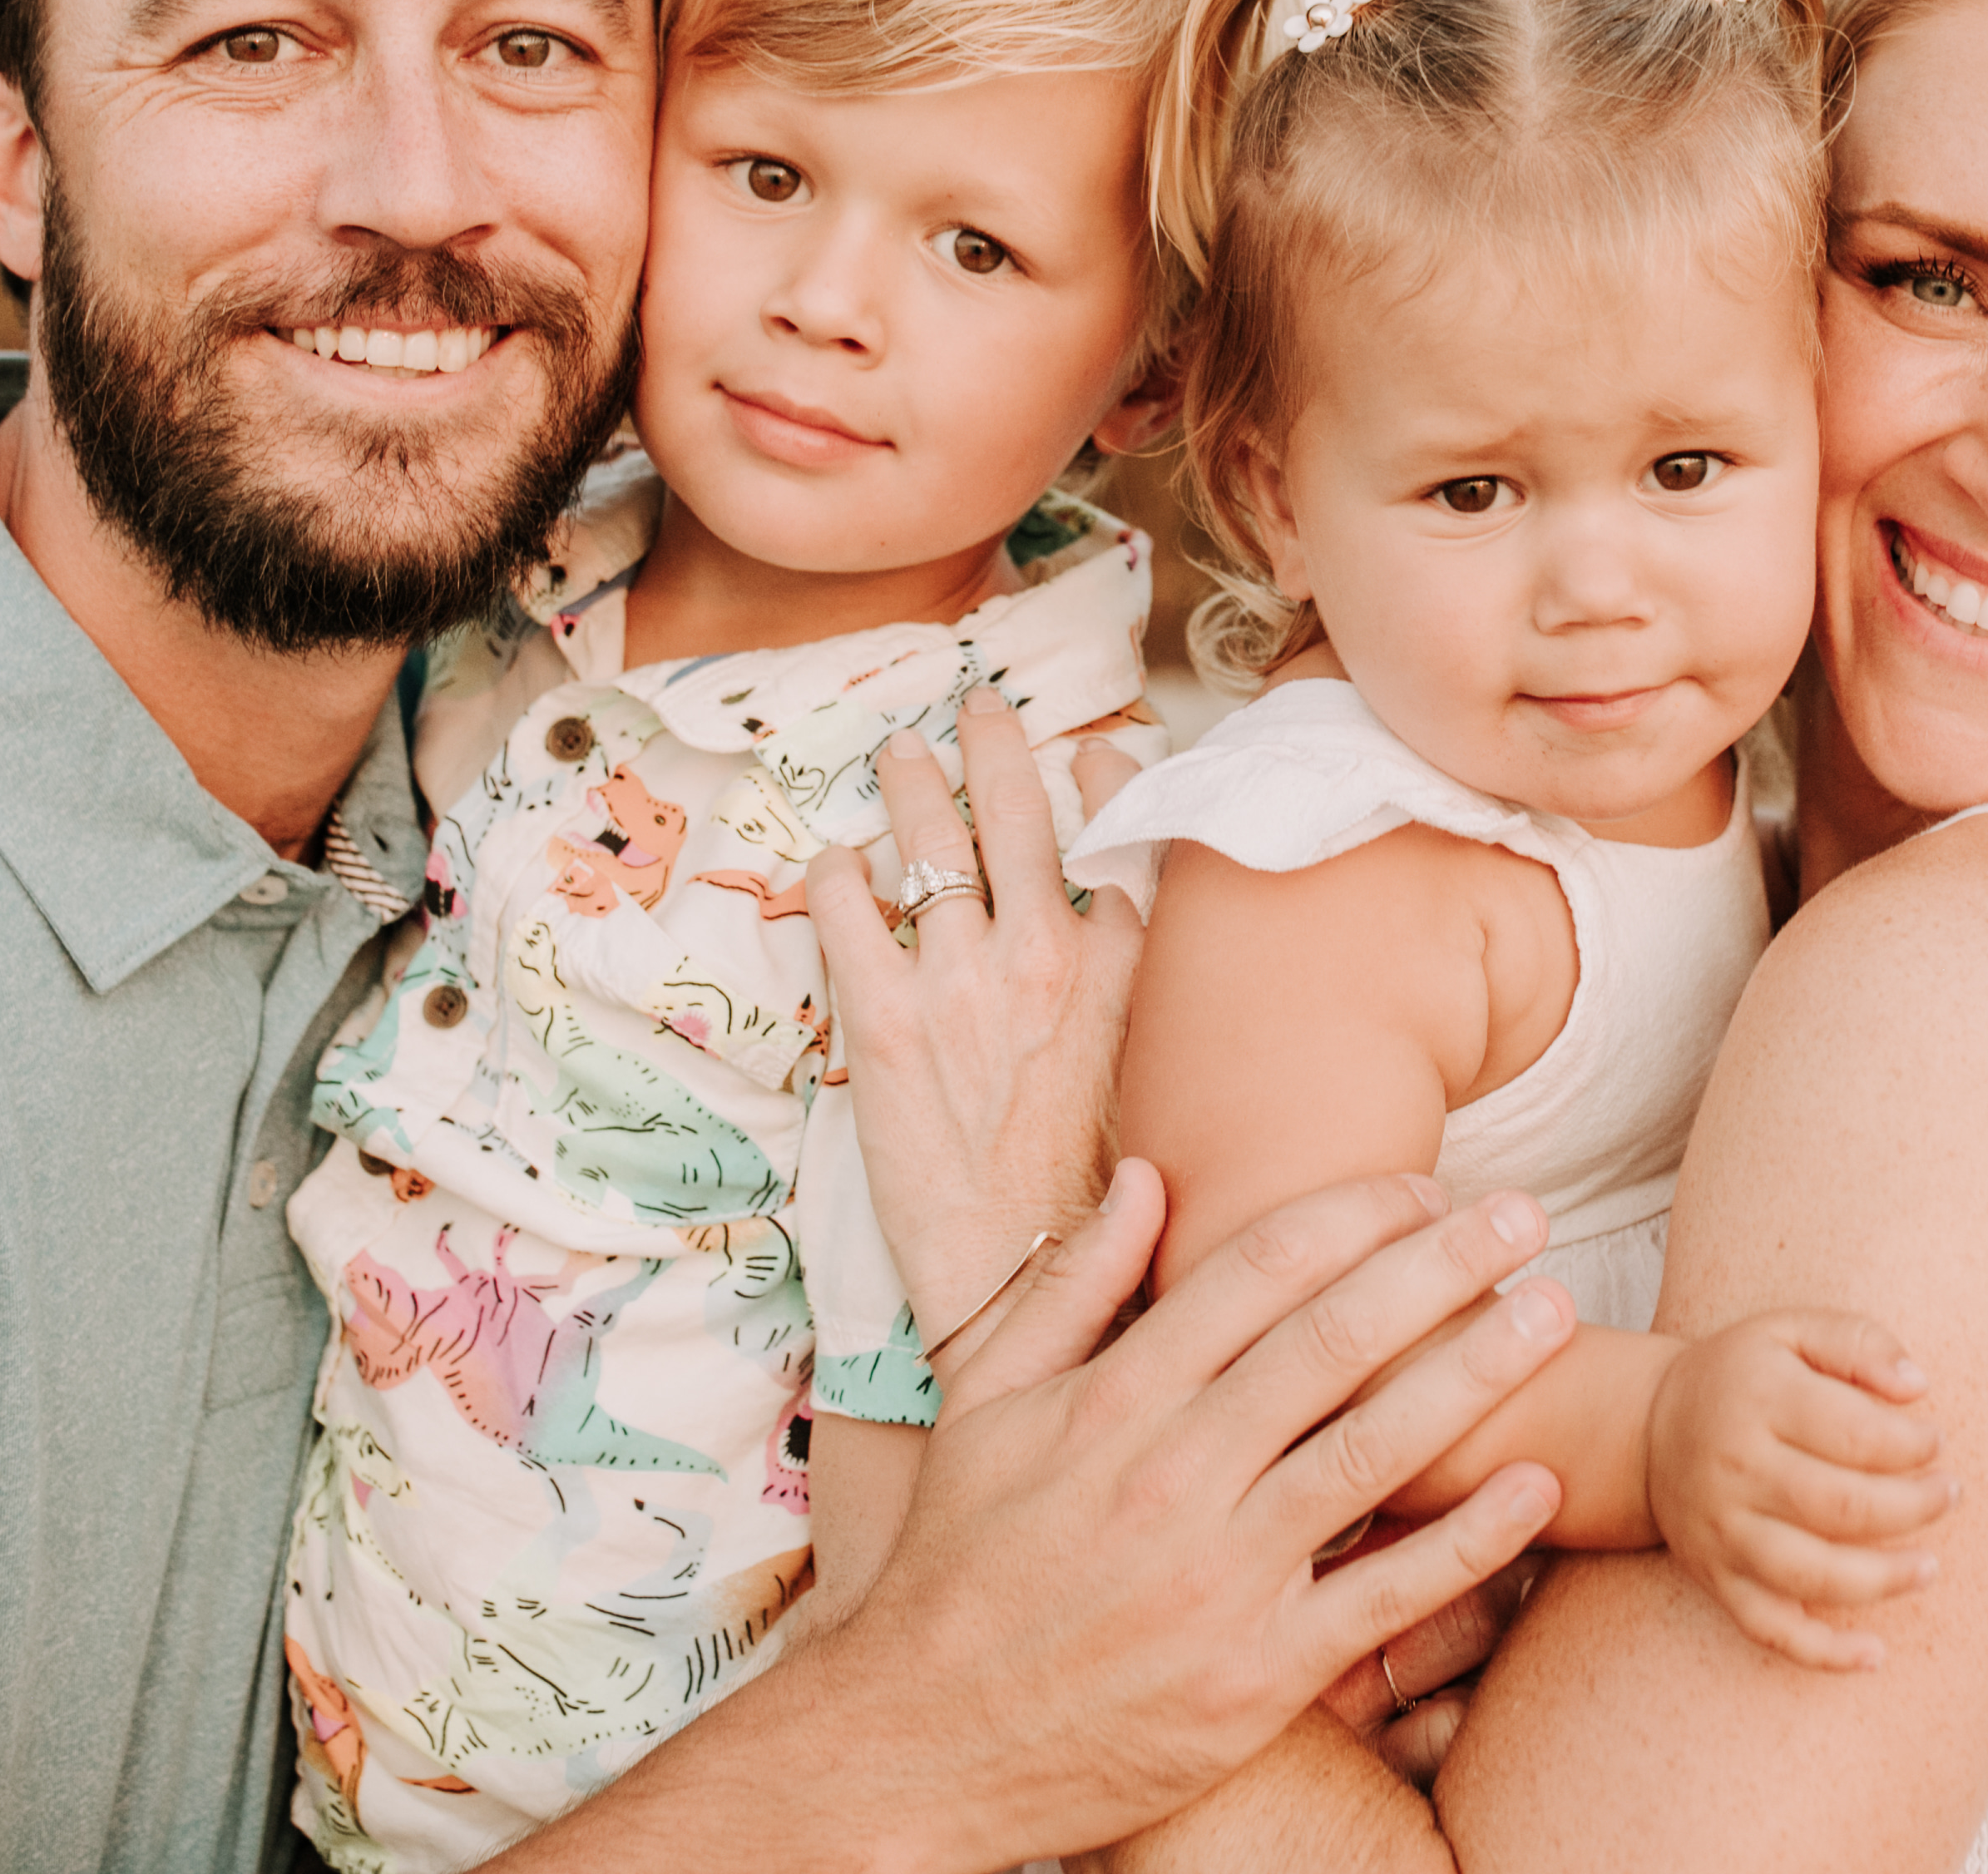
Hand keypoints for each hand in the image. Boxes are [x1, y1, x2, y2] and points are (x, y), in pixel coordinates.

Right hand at [784, 1163, 1578, 1860]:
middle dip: (1442, 1266)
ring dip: (1475, 1372)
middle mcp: (1172, 1474)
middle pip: (1334, 1340)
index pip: (1255, 1271)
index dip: (1354, 1216)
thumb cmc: (959, 1567)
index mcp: (1109, 1401)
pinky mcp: (1257, 1676)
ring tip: (1554, 1314)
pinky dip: (1467, 1539)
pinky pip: (1383, 1595)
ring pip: (1373, 1450)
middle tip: (1527, 1216)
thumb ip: (1070, 1289)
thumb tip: (1149, 1179)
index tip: (1426, 1189)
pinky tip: (1535, 1483)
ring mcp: (1220, 1577)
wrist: (923, 1744)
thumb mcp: (982, 1408)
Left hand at [811, 688, 1145, 1339]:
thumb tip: (1129, 920)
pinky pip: (846, 910)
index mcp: (1124, 970)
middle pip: (1016, 813)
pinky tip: (834, 866)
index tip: (1094, 748)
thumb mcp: (1153, 1073)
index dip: (1107, 779)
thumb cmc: (1095, 1195)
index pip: (1120, 837)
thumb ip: (1140, 989)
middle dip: (992, 746)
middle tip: (975, 706)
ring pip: (927, 844)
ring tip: (897, 756)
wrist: (1027, 1282)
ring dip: (908, 789)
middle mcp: (1046, 956)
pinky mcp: (885, 1020)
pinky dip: (835, 876)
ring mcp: (962, 981)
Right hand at [1645, 1310, 1954, 1669]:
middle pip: (1841, 1507)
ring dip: (1883, 1580)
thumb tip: (1917, 1386)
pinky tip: (1874, 1655)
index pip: (1855, 1434)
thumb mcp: (1791, 1330)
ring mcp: (1725, 1532)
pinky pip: (1769, 1628)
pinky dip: (1823, 1652)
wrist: (1648, 1429)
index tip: (1935, 1441)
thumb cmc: (1742, 1376)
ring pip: (1811, 1574)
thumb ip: (1857, 1342)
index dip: (1912, 1445)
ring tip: (1928, 1567)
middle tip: (1949, 1494)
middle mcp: (1737, 1470)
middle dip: (1913, 1508)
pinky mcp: (1717, 1579)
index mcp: (1760, 1401)